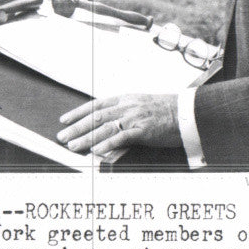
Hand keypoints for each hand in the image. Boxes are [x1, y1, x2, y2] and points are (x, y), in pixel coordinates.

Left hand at [57, 94, 180, 155]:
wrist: (187, 112)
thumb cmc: (166, 110)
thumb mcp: (141, 105)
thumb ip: (124, 111)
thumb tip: (108, 121)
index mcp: (125, 99)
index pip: (95, 105)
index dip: (78, 112)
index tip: (64, 119)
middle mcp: (127, 106)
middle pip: (95, 117)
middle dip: (76, 127)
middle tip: (61, 136)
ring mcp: (134, 117)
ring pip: (104, 127)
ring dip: (86, 137)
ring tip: (73, 146)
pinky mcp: (143, 130)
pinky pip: (121, 137)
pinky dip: (107, 144)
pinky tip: (96, 150)